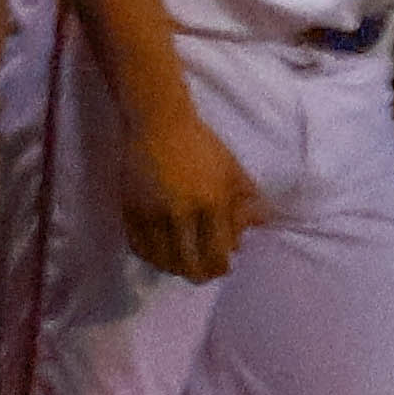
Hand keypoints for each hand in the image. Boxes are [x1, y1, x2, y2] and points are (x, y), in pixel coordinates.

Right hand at [118, 93, 257, 282]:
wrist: (157, 119)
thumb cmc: (201, 143)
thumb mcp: (232, 169)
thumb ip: (250, 200)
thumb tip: (264, 226)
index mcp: (211, 203)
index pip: (217, 254)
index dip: (221, 268)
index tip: (223, 267)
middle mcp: (181, 212)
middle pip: (189, 264)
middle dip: (199, 275)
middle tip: (202, 272)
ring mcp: (151, 211)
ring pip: (162, 260)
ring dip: (173, 268)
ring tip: (180, 263)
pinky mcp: (129, 206)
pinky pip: (137, 245)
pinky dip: (149, 256)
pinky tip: (158, 253)